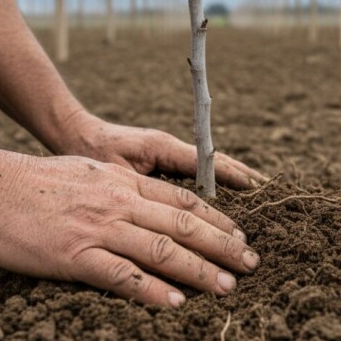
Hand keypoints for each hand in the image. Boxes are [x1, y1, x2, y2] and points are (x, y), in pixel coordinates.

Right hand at [0, 151, 258, 306]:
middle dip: (223, 245)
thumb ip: (117, 187)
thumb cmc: (33, 182)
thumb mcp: (86, 172)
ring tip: (227, 287)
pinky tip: (176, 303)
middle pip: (184, 224)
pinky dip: (153, 291)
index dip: (217, 219)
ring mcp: (99, 228)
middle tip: (251, 264)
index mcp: (122, 182)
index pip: (182, 200)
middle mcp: (119, 202)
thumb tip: (143, 203)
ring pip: (162, 250)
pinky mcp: (75, 256)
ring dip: (200, 270)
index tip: (240, 236)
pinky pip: (123, 276)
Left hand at [57, 113, 264, 189]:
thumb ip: (143, 187)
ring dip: (234, 179)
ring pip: (210, 166)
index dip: (234, 176)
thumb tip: (174, 207)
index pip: (208, 162)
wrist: (72, 134)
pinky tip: (226, 199)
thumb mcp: (114, 173)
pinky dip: (217, 181)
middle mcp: (171, 147)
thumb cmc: (89, 153)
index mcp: (163, 147)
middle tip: (269, 193)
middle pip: (217, 162)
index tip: (258, 188)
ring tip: (259, 194)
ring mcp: (169, 153)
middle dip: (243, 177)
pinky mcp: (164, 160)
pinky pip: (197, 171)